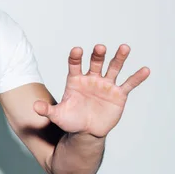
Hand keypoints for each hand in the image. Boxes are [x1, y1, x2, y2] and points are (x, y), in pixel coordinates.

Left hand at [33, 44, 149, 137]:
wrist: (86, 132)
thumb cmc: (71, 120)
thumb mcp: (57, 115)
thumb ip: (47, 110)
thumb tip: (35, 107)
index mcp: (75, 80)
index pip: (74, 64)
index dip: (76, 57)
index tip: (77, 50)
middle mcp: (91, 78)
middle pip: (95, 62)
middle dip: (97, 55)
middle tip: (100, 47)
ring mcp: (105, 85)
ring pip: (113, 68)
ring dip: (119, 58)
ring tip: (124, 47)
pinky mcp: (118, 94)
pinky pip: (128, 84)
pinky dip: (136, 77)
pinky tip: (145, 70)